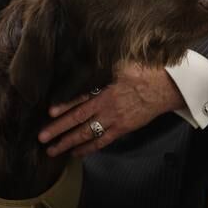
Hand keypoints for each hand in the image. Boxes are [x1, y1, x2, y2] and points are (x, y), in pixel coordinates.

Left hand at [38, 63, 184, 156]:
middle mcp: (107, 106)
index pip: (80, 99)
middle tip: (41, 138)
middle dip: (58, 129)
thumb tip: (87, 55)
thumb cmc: (146, 72)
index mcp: (106, 89)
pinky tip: (76, 153)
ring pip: (87, 134)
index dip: (64, 106)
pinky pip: (102, 141)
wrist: (166, 88)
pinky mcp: (122, 129)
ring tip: (52, 150)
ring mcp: (114, 120)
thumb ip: (104, 63)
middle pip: (78, 120)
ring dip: (68, 142)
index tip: (49, 112)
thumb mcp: (123, 62)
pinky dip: (88, 148)